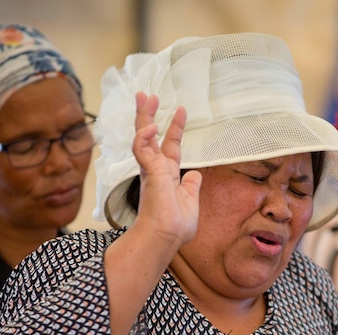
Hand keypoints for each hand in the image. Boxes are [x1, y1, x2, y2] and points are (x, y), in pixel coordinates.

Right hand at [131, 91, 201, 248]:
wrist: (166, 236)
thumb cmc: (176, 226)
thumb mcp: (190, 200)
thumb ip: (191, 186)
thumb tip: (195, 174)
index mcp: (166, 176)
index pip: (170, 146)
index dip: (174, 128)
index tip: (180, 110)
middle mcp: (156, 170)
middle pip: (149, 136)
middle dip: (148, 115)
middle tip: (147, 95)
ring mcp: (151, 170)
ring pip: (142, 137)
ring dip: (143, 116)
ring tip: (145, 97)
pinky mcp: (149, 172)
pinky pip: (142, 149)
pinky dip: (145, 136)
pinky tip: (150, 127)